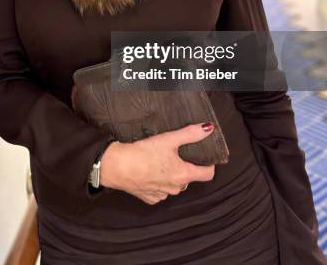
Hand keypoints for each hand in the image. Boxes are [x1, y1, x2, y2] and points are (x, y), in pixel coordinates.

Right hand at [100, 123, 215, 204]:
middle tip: (176, 152)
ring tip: (160, 160)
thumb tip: (208, 128)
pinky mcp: (150, 198)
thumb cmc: (143, 153)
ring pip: (174, 184)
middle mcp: (176, 189)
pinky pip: (161, 191)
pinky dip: (159, 182)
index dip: (209, 164)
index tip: (204, 155)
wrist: (117, 166)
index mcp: (184, 175)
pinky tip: (150, 171)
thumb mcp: (168, 139)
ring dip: (172, 174)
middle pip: (189, 177)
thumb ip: (190, 134)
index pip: (208, 174)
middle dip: (186, 166)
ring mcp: (163, 195)